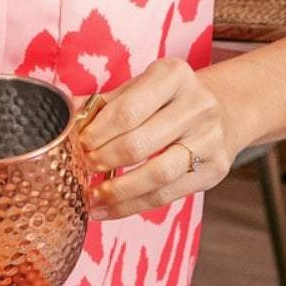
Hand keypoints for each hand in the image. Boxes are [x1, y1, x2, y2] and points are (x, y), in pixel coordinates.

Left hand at [76, 58, 240, 218]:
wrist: (222, 111)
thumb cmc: (167, 99)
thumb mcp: (139, 88)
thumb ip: (103, 104)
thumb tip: (64, 119)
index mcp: (174, 75)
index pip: (128, 110)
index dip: (99, 132)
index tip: (79, 144)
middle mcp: (198, 105)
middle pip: (140, 143)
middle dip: (104, 159)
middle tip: (82, 167)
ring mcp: (210, 139)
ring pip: (156, 174)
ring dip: (118, 189)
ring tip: (92, 195)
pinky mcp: (214, 170)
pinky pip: (166, 195)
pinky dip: (132, 206)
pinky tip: (108, 209)